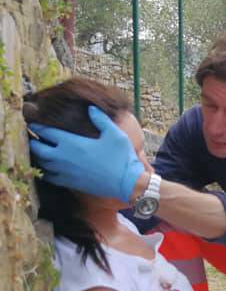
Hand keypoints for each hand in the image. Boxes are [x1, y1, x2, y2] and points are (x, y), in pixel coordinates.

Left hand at [29, 105, 144, 201]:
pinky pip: (48, 177)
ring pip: (41, 163)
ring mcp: (64, 172)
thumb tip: (91, 108)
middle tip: (33, 137)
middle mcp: (63, 157)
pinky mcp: (69, 183)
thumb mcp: (114, 134)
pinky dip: (44, 171)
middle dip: (33, 141)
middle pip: (37, 149)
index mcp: (72, 143)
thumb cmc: (121, 157)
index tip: (33, 122)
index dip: (37, 126)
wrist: (126, 182)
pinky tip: (48, 167)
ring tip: (38, 150)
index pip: (46, 132)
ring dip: (38, 156)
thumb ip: (101, 119)